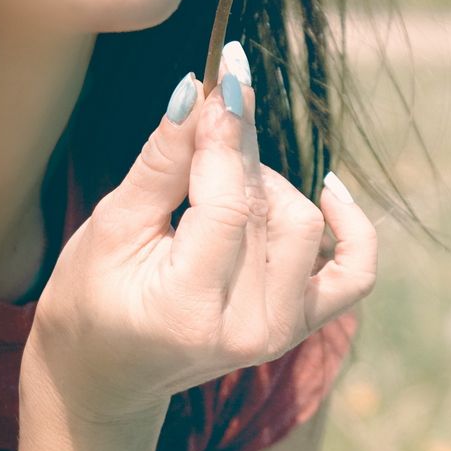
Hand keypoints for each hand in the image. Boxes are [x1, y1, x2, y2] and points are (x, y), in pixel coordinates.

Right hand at [24, 53, 376, 423]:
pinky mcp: (305, 324)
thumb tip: (200, 92)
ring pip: (305, 224)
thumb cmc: (94, 298)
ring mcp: (284, 331)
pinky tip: (328, 189)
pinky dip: (350, 225)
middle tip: (207, 124)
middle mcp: (250, 328)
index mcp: (189, 309)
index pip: (229, 205)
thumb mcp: (111, 226)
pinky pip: (356, 269)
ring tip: (218, 186)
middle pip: (269, 210)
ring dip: (268, 186)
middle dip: (237, 154)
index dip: (228, 136)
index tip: (226, 78)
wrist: (108, 373)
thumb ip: (162, 162)